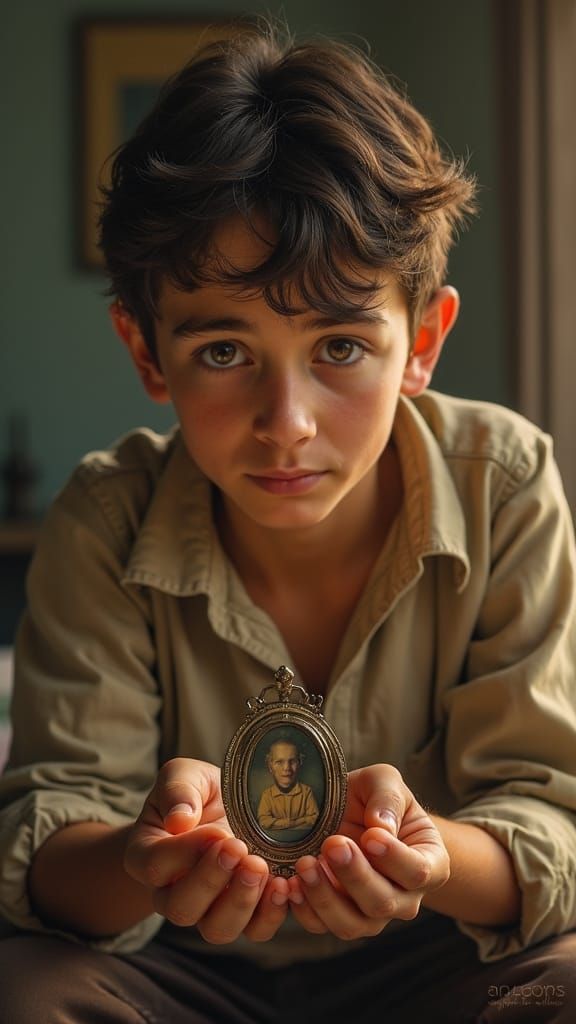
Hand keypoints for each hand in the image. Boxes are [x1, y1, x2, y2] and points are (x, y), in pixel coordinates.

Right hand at [124, 757, 288, 942]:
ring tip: (261, 868)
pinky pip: (254, 931)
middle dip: (212, 881)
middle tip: (238, 848)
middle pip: (182, 909)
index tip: (216, 832)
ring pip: (217, 930)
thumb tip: (179, 820)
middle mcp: (172, 893)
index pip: (156, 866)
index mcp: (147, 856)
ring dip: (241, 902)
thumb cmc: (198, 792)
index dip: (186, 853)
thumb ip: (177, 791)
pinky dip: (271, 914)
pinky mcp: (244, 914)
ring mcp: (208, 910)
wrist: (225, 806)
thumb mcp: (183, 776)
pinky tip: (284, 885)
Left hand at [288, 764, 449, 939]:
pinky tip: (290, 883)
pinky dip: (303, 908)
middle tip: (332, 844)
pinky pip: (321, 925)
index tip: (370, 836)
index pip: (417, 872)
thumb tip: (381, 826)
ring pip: (352, 923)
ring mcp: (370, 914)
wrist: (351, 813)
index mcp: (428, 863)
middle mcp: (404, 898)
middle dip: (355, 875)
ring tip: (305, 863)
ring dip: (325, 896)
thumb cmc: (375, 798)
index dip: (394, 858)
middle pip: (384, 902)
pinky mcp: (337, 916)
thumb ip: (387, 798)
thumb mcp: (385, 781)